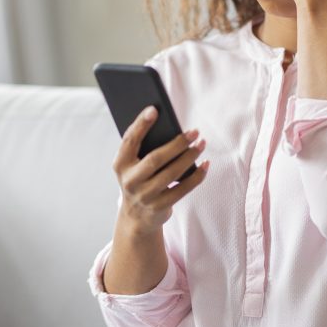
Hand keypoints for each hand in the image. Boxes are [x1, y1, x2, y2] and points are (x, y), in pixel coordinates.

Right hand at [112, 106, 209, 234]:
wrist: (136, 216)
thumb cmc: (139, 179)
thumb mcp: (133, 165)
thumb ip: (144, 147)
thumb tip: (170, 127)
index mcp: (120, 164)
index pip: (129, 141)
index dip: (141, 124)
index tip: (154, 109)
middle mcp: (130, 181)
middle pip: (155, 159)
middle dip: (177, 144)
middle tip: (194, 132)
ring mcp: (145, 196)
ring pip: (172, 174)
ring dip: (190, 157)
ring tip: (201, 144)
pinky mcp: (160, 206)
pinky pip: (183, 189)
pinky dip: (197, 176)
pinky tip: (206, 164)